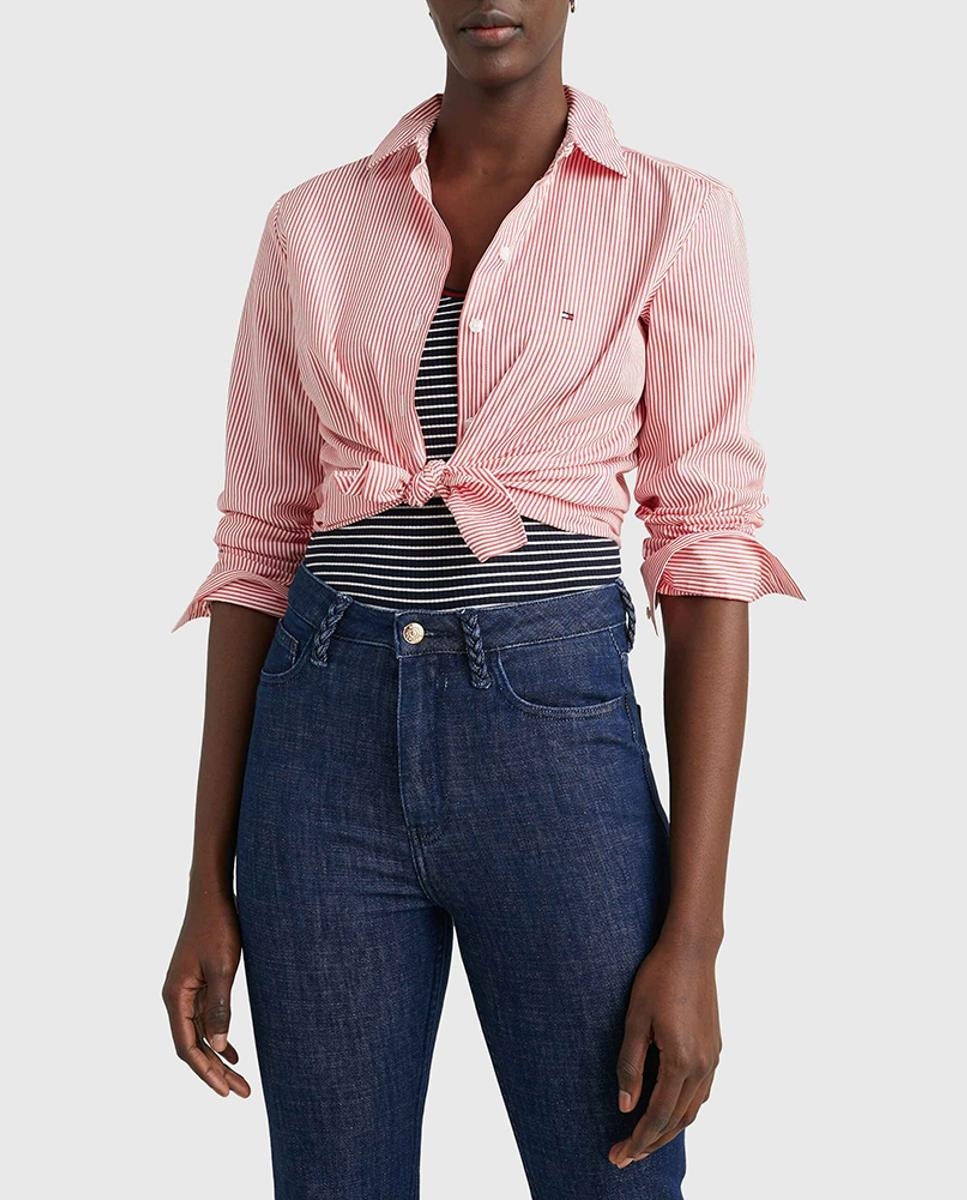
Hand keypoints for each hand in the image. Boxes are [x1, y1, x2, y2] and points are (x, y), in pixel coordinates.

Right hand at [162, 890, 251, 1098]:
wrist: (212, 894)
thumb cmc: (218, 926)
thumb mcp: (222, 967)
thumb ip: (219, 1007)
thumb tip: (218, 1048)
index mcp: (175, 996)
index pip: (187, 1046)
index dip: (205, 1071)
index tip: (224, 1092)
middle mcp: (176, 997)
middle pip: (193, 1046)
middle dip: (215, 1072)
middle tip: (242, 1093)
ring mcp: (187, 991)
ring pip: (201, 1034)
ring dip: (219, 1058)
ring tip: (240, 1082)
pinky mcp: (199, 983)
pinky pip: (206, 1020)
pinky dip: (219, 1037)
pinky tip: (233, 1053)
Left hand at [610, 935, 720, 1167]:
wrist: (691, 950)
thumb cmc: (658, 979)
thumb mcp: (635, 1020)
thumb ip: (630, 1065)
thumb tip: (625, 1107)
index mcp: (682, 1062)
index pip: (657, 1116)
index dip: (637, 1140)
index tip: (618, 1156)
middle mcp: (702, 1066)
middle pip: (676, 1121)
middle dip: (650, 1143)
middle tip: (624, 1156)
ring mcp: (712, 1058)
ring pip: (692, 1110)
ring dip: (668, 1130)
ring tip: (643, 1141)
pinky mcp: (714, 1048)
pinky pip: (701, 1093)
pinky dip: (683, 1111)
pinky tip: (669, 1111)